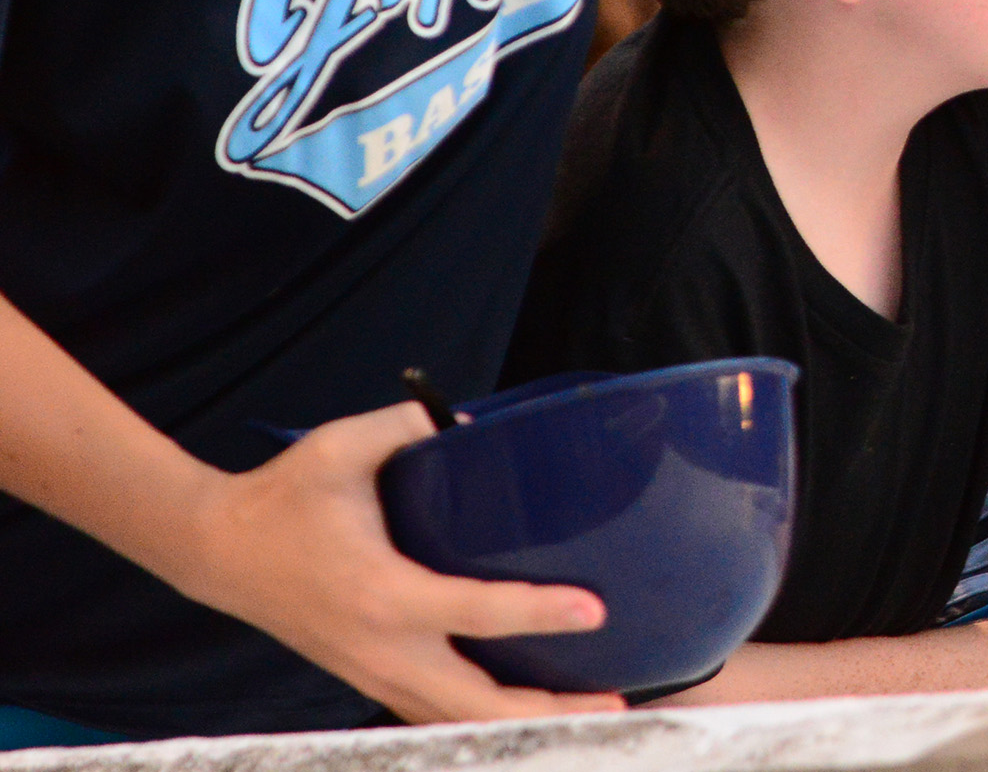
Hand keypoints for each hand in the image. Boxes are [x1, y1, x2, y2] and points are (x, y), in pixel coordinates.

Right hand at [165, 402, 617, 724]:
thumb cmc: (282, 496)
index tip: (594, 610)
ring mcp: (370, 671)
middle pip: (474, 703)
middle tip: (616, 700)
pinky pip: (429, 712)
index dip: (539, 613)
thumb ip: (407, 426)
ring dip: (519, 722)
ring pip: (453, 718)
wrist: (216, 550)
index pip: (475, 613)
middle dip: (545, 710)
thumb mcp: (342, 446)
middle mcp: (381, 647)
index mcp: (382, 594)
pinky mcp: (365, 675)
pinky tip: (522, 710)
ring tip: (589, 711)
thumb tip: (471, 421)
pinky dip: (477, 719)